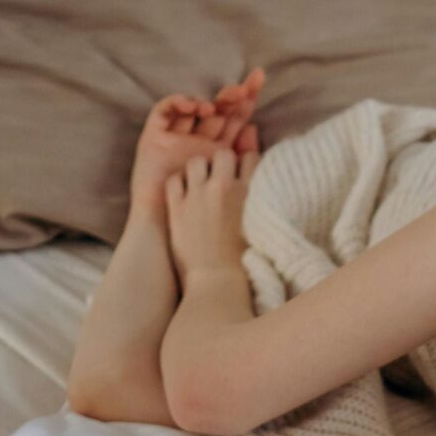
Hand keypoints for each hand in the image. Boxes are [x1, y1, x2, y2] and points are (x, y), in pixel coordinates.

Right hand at [131, 67, 264, 219]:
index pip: (235, 118)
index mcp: (218, 149)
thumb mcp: (228, 180)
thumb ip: (242, 157)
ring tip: (217, 106)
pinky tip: (193, 106)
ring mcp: (176, 137)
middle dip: (232, 95)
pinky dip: (177, 102)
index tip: (260, 80)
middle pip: (217, 108)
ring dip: (208, 100)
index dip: (247, 99)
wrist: (169, 229)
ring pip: (193, 106)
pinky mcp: (153, 137)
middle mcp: (198, 139)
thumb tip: (254, 127)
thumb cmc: (201, 214)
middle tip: (245, 88)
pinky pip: (164, 111)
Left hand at [164, 144, 257, 281]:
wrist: (217, 282)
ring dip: (199, 170)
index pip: (249, 157)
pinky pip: (174, 179)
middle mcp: (223, 187)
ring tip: (200, 185)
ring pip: (196, 161)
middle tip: (220, 178)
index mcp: (249, 192)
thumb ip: (259, 199)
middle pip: (222, 153)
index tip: (242, 175)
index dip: (245, 164)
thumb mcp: (260, 225)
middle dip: (222, 162)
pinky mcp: (177, 207)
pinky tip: (184, 195)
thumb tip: (255, 183)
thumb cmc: (245, 261)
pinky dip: (179, 183)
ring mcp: (197, 195)